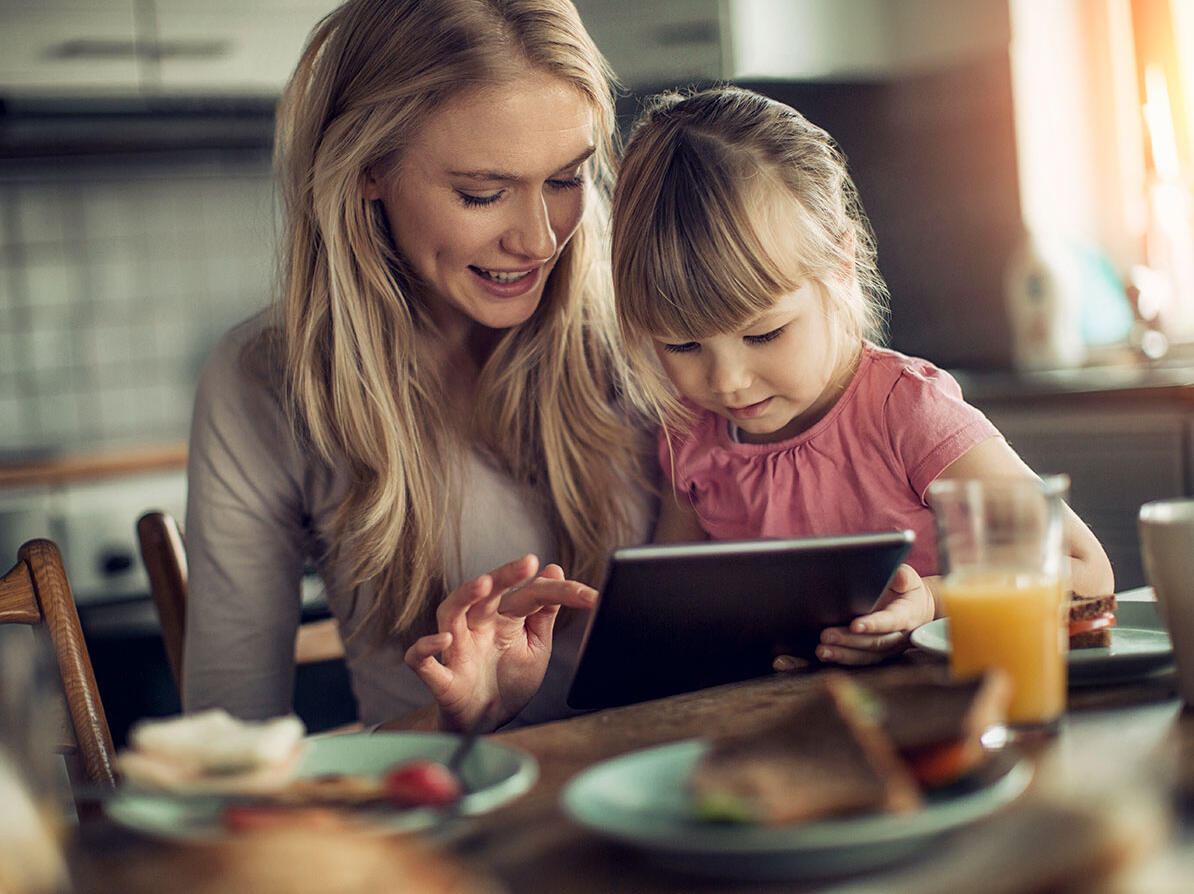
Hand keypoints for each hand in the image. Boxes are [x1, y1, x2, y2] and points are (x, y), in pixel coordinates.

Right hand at [403, 555, 596, 732]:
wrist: (485, 723)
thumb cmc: (507, 680)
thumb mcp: (535, 646)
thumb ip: (543, 613)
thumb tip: (555, 569)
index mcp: (505, 618)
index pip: (531, 594)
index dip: (562, 592)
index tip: (592, 597)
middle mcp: (479, 626)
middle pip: (486, 592)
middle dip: (504, 574)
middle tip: (527, 562)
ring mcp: (458, 649)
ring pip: (450, 612)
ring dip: (463, 596)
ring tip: (483, 584)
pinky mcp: (443, 678)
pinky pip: (423, 660)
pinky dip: (427, 648)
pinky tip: (445, 640)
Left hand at [815, 564, 934, 665]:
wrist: (917, 610)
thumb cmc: (908, 591)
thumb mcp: (909, 579)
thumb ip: (902, 577)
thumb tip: (896, 576)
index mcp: (906, 616)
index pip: (891, 622)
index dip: (874, 625)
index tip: (855, 625)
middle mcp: (898, 637)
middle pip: (874, 642)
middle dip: (849, 641)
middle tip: (826, 635)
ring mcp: (888, 649)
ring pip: (865, 655)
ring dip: (842, 654)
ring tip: (821, 650)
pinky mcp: (876, 654)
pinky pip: (859, 660)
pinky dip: (841, 659)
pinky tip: (825, 655)